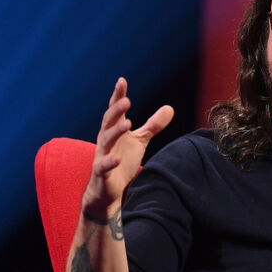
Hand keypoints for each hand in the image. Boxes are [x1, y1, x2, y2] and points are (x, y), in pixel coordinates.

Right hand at [82, 78, 173, 215]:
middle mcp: (106, 140)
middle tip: (126, 100)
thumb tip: (170, 107)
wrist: (108, 190)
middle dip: (116, 110)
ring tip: (127, 124)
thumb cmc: (122, 161)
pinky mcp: (102, 172)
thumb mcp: (139, 141)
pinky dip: (110, 161)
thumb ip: (152, 126)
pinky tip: (118, 157)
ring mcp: (102, 155)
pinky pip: (104, 165)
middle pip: (109, 121)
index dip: (118, 96)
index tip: (121, 81)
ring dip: (115, 131)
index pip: (115, 110)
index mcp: (114, 130)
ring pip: (106, 140)